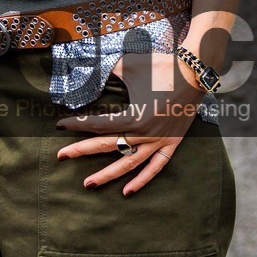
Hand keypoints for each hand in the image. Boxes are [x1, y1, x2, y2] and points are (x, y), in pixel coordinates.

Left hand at [53, 50, 205, 194]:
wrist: (195, 71)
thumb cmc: (161, 66)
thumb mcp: (129, 65)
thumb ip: (106, 69)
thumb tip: (86, 68)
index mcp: (133, 117)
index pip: (98, 125)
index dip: (77, 125)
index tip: (60, 125)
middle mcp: (144, 133)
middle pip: (107, 146)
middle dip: (81, 151)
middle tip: (60, 156)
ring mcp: (158, 141)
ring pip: (129, 164)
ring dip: (107, 175)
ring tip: (88, 184)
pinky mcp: (171, 143)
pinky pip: (156, 167)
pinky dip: (142, 180)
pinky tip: (127, 191)